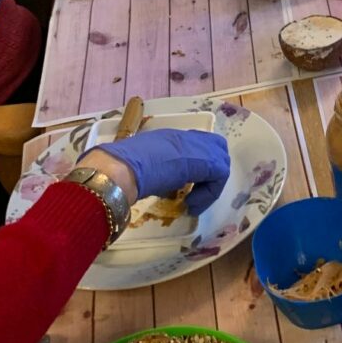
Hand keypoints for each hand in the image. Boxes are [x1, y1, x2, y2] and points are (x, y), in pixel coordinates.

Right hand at [81, 129, 231, 213]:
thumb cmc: (121, 169)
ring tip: (192, 202)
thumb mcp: (142, 168)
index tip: (186, 186)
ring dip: (210, 185)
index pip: (196, 144)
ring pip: (221, 160)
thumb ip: (156, 172)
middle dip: (212, 171)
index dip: (197, 166)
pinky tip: (190, 205)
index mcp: (169, 137)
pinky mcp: (204, 160)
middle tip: (195, 192)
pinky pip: (220, 175)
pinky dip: (209, 194)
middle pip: (216, 147)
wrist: (120, 168)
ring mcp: (196, 145)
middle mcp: (185, 137)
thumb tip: (158, 185)